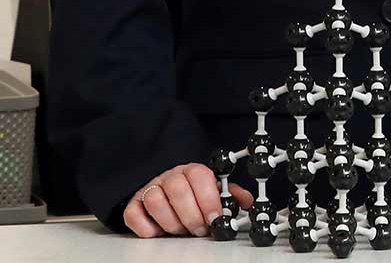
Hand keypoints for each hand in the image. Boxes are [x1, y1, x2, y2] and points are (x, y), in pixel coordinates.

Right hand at [123, 163, 252, 237]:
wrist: (163, 192)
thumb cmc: (192, 194)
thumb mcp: (214, 191)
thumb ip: (230, 195)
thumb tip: (246, 202)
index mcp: (192, 171)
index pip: (200, 177)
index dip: (208, 199)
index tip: (215, 218)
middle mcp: (170, 177)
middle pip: (177, 190)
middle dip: (191, 215)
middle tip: (199, 229)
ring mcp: (149, 189)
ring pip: (155, 202)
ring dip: (171, 222)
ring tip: (181, 230)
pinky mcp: (133, 205)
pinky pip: (134, 215)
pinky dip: (147, 228)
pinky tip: (160, 230)